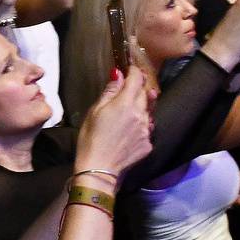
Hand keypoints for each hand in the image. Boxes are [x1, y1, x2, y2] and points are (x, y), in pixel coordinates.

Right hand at [74, 65, 155, 181]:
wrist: (98, 169)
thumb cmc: (91, 139)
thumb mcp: (95, 111)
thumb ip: (110, 91)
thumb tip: (118, 74)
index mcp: (125, 103)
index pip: (136, 79)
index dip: (134, 71)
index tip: (131, 70)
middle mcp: (140, 114)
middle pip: (145, 93)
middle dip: (139, 87)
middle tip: (131, 86)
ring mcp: (146, 130)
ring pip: (149, 111)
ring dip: (143, 105)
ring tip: (132, 107)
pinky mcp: (148, 144)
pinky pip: (148, 128)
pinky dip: (142, 124)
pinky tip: (132, 129)